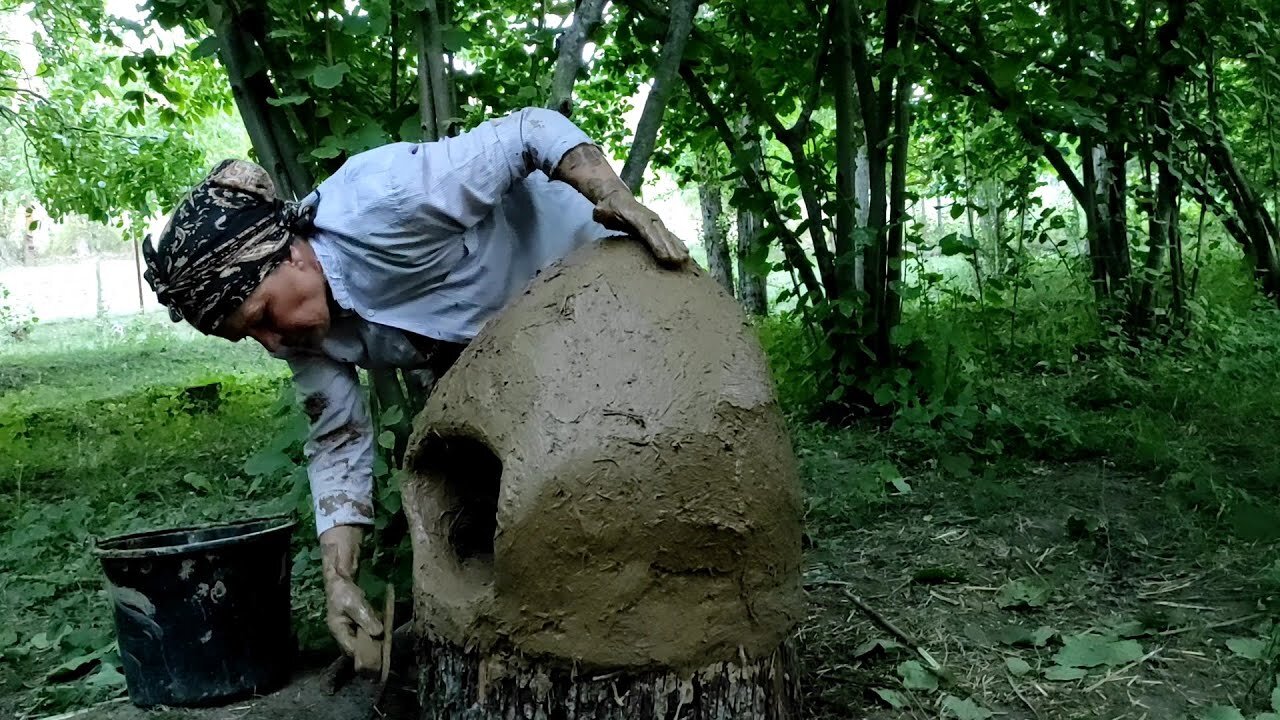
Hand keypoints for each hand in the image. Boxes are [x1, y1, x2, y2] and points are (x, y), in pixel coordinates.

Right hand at [320, 525, 383, 671]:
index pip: (351, 649)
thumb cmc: (344, 592)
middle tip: (386, 662)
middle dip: (371, 657)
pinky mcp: (358, 628)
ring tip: (388, 656)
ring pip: (363, 646)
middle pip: (357, 652)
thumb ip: (366, 618)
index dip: (364, 657)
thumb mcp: (355, 603)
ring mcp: (350, 632)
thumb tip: (378, 632)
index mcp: (338, 630)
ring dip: (375, 650)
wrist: (341, 582)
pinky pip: (367, 638)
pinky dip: (376, 641)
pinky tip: (386, 642)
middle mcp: (343, 635)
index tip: (379, 661)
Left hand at [593, 191, 690, 267]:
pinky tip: (686, 253)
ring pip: (668, 235)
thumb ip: (601, 212)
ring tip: (685, 260)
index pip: (647, 230)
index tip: (664, 256)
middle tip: (678, 262)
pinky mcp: (657, 226)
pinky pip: (669, 235)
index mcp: (635, 215)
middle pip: (661, 234)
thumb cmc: (608, 207)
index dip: (656, 243)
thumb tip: (600, 212)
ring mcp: (655, 221)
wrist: (617, 197)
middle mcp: (649, 218)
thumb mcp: (601, 209)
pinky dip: (678, 243)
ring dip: (677, 247)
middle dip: (670, 248)